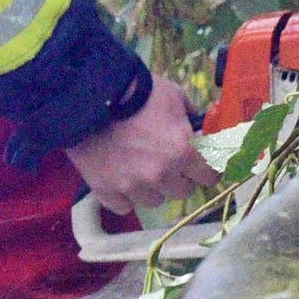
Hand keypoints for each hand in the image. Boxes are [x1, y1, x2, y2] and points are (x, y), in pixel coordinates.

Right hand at [66, 72, 218, 216]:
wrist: (89, 97)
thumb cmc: (136, 92)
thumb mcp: (173, 95)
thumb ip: (190, 115)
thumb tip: (198, 126)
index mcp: (183, 152)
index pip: (209, 176)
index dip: (207, 170)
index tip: (201, 166)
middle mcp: (161, 175)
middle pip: (182, 191)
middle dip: (178, 177)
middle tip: (167, 161)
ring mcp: (133, 187)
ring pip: (154, 200)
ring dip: (152, 187)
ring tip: (139, 167)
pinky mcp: (107, 192)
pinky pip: (124, 206)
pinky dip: (124, 195)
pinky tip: (120, 178)